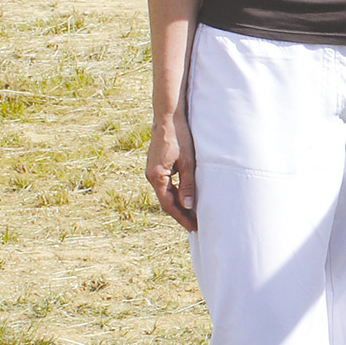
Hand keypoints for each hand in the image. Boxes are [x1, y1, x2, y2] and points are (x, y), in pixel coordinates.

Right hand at [146, 109, 198, 229]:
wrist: (168, 117)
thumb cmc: (179, 137)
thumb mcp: (188, 163)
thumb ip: (187, 185)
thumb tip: (188, 206)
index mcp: (156, 176)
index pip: (169, 204)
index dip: (182, 217)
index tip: (193, 227)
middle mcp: (150, 175)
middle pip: (166, 201)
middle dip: (180, 213)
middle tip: (195, 224)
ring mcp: (151, 170)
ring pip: (165, 193)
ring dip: (177, 204)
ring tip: (192, 214)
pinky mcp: (155, 165)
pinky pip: (164, 184)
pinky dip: (174, 193)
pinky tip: (184, 197)